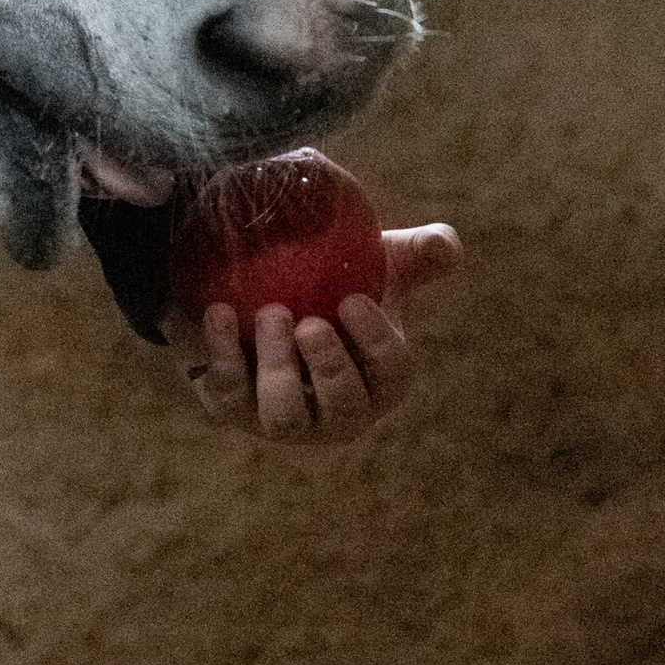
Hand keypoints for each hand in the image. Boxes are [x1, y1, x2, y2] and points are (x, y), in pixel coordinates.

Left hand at [165, 223, 462, 440]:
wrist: (264, 297)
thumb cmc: (337, 290)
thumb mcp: (381, 267)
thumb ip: (420, 253)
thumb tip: (446, 245)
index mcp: (380, 381)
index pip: (391, 375)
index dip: (376, 343)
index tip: (352, 301)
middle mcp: (338, 413)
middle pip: (343, 408)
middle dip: (328, 368)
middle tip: (309, 323)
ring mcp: (285, 419)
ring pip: (285, 413)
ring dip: (278, 367)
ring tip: (270, 314)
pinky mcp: (235, 409)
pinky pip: (229, 393)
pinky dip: (223, 354)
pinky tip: (218, 312)